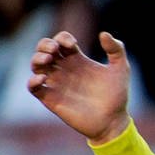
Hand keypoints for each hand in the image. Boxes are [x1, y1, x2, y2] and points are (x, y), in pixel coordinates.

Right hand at [28, 30, 132, 144]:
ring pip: (36, 66)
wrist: (114, 121)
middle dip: (45, 45)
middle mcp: (65, 70)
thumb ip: (116, 49)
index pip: (61, 42)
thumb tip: (103, 33)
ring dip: (37, 59)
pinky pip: (34, 88)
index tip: (72, 44)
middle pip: (44, 50)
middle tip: (54, 49)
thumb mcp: (121, 69)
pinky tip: (43, 78)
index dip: (62, 38)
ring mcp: (57, 84)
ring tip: (48, 59)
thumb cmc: (117, 95)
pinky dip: (33, 81)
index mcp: (78, 60)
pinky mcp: (51, 99)